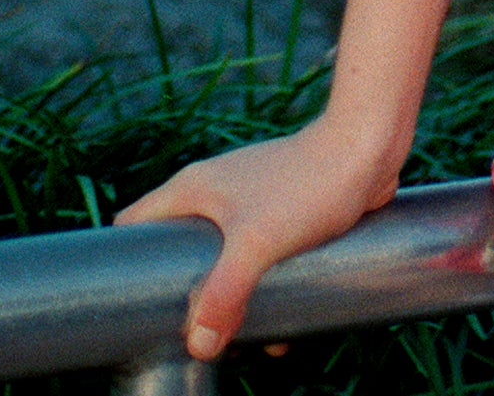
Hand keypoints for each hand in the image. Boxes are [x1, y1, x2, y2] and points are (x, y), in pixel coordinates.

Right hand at [114, 117, 401, 359]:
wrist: (369, 149)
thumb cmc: (309, 183)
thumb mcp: (257, 242)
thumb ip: (223, 292)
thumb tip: (199, 344)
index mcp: (193, 189)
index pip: (133, 224)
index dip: (124, 263)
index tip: (130, 304)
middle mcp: (216, 192)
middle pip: (178, 254)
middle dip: (185, 298)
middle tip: (194, 335)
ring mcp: (250, 201)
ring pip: (222, 262)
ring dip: (229, 302)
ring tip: (242, 341)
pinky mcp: (283, 213)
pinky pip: (259, 260)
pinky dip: (262, 291)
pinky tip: (282, 325)